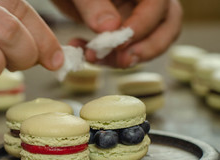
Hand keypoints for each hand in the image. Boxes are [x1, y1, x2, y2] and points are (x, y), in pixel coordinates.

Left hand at [51, 0, 182, 67]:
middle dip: (147, 48)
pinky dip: (105, 56)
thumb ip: (94, 4)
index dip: (143, 26)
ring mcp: (135, 13)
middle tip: (122, 61)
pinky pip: (123, 49)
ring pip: (148, 42)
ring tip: (92, 57)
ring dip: (122, 57)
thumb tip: (110, 28)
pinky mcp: (121, 29)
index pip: (159, 4)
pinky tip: (83, 52)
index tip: (120, 43)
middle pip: (167, 24)